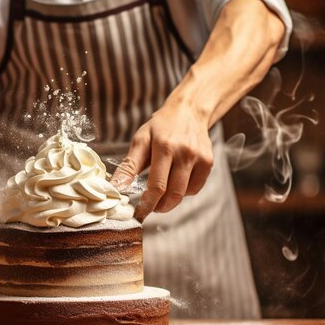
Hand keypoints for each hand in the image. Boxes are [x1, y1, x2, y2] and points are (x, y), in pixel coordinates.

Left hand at [111, 102, 213, 221]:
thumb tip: (116, 187)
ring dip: (170, 201)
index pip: (157, 185)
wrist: (188, 111)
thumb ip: (129, 166)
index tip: (138, 213)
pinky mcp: (209, 162)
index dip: (147, 204)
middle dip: (158, 207)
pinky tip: (175, 184)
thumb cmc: (159, 128)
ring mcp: (199, 158)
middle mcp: (185, 153)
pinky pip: (195, 188)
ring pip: (184, 193)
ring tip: (160, 196)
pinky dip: (183, 192)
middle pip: (173, 193)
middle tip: (148, 208)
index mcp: (164, 147)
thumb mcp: (140, 140)